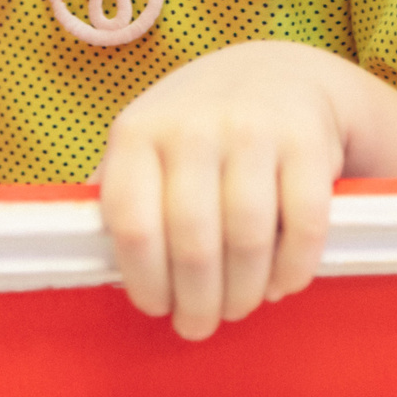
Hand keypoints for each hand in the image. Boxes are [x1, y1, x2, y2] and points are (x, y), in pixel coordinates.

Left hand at [94, 40, 396, 339]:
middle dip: (197, 303)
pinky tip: (281, 282)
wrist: (281, 71)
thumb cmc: (200, 125)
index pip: (133, 225)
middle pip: (192, 244)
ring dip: (244, 293)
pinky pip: (303, 227)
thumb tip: (90, 259)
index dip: (145, 282)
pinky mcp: (307, 141)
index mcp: (140, 132)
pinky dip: (292, 270)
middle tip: (200, 325)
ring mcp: (253, 128)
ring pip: (246, 240)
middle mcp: (193, 125)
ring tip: (239, 306)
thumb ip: (122, 192)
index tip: (157, 307)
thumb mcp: (148, 139)